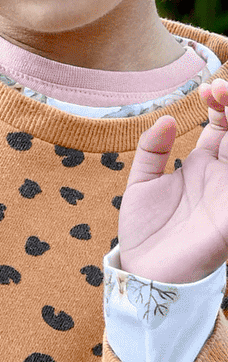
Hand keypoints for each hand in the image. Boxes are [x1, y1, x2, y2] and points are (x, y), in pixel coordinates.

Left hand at [117, 77, 227, 283]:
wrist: (143, 273)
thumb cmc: (145, 231)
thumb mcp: (142, 181)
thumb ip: (152, 149)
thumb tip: (164, 118)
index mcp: (201, 167)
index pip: (223, 128)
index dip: (220, 105)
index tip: (207, 88)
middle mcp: (221, 178)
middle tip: (219, 89)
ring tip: (227, 101)